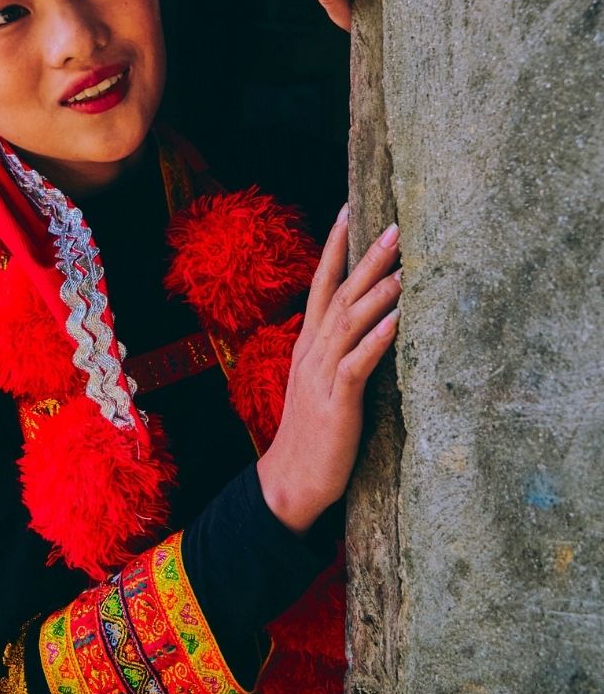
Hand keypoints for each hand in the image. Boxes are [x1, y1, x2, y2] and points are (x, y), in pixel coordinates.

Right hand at [256, 209, 400, 534]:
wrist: (289, 482)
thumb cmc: (313, 436)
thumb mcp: (324, 385)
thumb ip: (340, 354)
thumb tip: (369, 325)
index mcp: (307, 345)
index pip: (320, 285)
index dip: (335, 248)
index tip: (349, 211)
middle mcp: (311, 352)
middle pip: (339, 294)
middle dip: (366, 258)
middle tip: (395, 228)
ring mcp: (321, 376)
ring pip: (349, 322)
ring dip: (378, 293)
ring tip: (405, 267)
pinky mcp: (336, 403)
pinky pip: (356, 364)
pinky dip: (376, 340)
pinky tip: (395, 321)